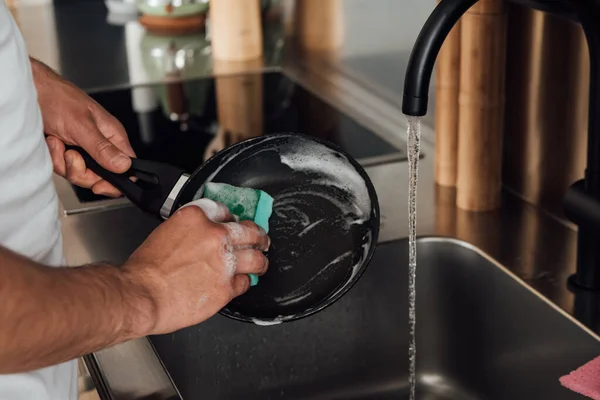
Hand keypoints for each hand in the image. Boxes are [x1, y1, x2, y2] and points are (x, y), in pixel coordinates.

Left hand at [31, 58, 134, 196]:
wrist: (29, 92)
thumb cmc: (57, 98)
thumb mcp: (82, 125)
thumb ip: (103, 149)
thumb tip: (124, 166)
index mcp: (112, 136)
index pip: (126, 168)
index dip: (115, 181)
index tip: (99, 185)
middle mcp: (100, 145)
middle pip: (100, 177)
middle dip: (81, 171)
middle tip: (71, 155)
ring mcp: (83, 151)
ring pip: (80, 175)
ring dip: (64, 162)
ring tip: (58, 142)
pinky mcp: (66, 154)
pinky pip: (63, 169)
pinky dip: (53, 158)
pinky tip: (52, 142)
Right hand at [123, 200, 269, 335]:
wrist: (141, 295)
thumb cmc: (145, 269)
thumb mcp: (165, 233)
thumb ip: (190, 230)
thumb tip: (201, 236)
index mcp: (197, 218)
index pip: (224, 211)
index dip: (230, 218)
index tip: (233, 223)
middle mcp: (215, 236)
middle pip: (249, 230)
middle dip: (257, 235)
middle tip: (261, 239)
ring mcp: (224, 261)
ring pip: (256, 258)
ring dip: (260, 260)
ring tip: (261, 262)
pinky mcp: (227, 287)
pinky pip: (245, 282)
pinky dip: (244, 282)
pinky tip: (241, 282)